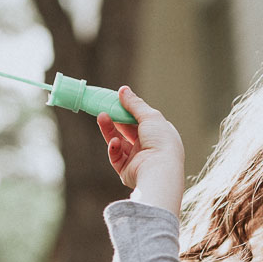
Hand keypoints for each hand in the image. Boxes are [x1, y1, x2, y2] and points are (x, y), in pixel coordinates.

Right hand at [96, 86, 185, 213]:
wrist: (159, 171)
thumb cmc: (161, 142)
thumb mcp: (150, 116)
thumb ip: (135, 104)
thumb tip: (123, 90)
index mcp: (160, 134)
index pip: (142, 120)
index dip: (129, 111)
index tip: (116, 101)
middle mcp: (150, 147)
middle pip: (128, 130)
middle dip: (116, 119)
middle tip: (104, 107)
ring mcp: (139, 160)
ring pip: (119, 142)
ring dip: (110, 130)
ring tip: (101, 117)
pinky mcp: (128, 171)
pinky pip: (116, 157)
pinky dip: (114, 149)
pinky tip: (114, 142)